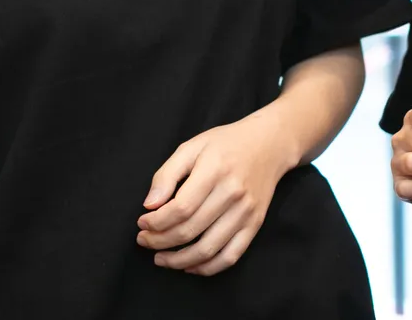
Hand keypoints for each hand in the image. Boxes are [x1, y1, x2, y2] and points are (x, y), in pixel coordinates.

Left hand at [137, 112, 293, 275]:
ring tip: (160, 258)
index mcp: (214, 171)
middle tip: (144, 241)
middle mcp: (232, 194)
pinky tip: (189, 266)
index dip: (156, 222)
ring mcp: (246, 212)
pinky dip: (207, 268)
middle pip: (190, 230)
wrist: (269, 144)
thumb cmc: (225, 144)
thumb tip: (149, 205)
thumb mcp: (192, 146)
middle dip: (160, 241)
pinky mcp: (255, 225)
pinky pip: (230, 256)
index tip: (142, 223)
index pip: (180, 208)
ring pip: (208, 249)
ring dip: (179, 260)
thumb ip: (167, 174)